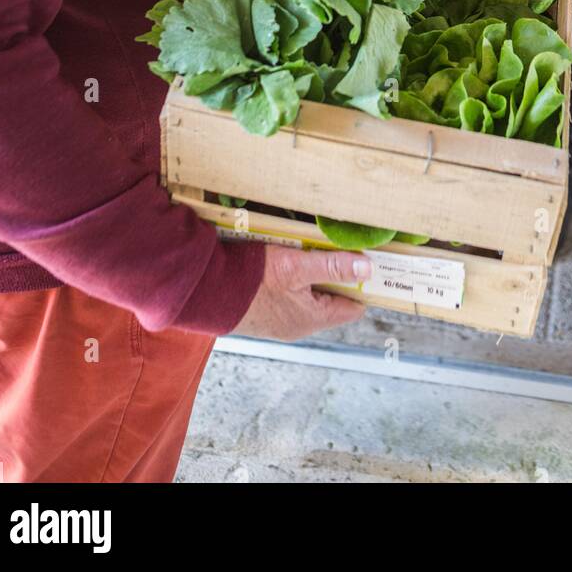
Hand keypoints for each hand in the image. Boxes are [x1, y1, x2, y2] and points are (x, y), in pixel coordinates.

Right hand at [233, 244, 369, 340]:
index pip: (352, 308)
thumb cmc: (249, 280)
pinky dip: (292, 276)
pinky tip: (284, 257)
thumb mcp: (295, 266)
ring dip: (311, 272)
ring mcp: (278, 319)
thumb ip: (332, 267)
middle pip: (330, 298)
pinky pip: (287, 293)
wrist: (204, 291)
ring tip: (307, 248)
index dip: (362, 285)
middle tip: (337, 247)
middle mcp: (297, 324)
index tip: (367, 263)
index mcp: (311, 319)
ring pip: (308, 293)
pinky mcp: (263, 310)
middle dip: (335, 273)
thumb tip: (367, 268)